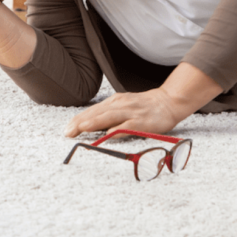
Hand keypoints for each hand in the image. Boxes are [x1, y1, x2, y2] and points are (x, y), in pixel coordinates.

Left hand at [64, 88, 183, 137]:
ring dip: (94, 123)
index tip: (67, 128)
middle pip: (97, 113)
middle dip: (80, 122)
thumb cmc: (145, 106)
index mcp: (114, 102)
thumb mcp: (124, 105)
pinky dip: (117, 130)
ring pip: (108, 117)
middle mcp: (120, 105)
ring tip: (81, 129)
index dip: (78, 120)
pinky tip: (107, 136)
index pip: (92, 111)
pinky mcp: (141, 122)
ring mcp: (131, 112)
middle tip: (67, 132)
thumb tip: (92, 125)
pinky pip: (127, 126)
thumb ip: (109, 114)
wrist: (169, 101)